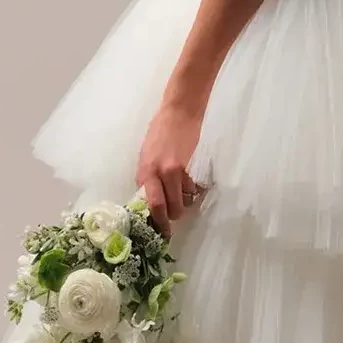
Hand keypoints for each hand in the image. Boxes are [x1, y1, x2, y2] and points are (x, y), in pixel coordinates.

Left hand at [135, 101, 207, 236]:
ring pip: (187, 200)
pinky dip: (195, 188)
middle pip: (172, 208)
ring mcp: (180, 171)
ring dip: (187, 200)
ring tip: (185, 189)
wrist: (180, 112)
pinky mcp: (195, 167)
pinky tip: (193, 178)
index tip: (163, 231)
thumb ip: (149, 177)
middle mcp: (162, 174)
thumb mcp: (146, 156)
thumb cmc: (160, 132)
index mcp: (146, 171)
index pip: (153, 206)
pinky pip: (196, 188)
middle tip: (177, 211)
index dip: (160, 221)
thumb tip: (151, 198)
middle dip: (175, 214)